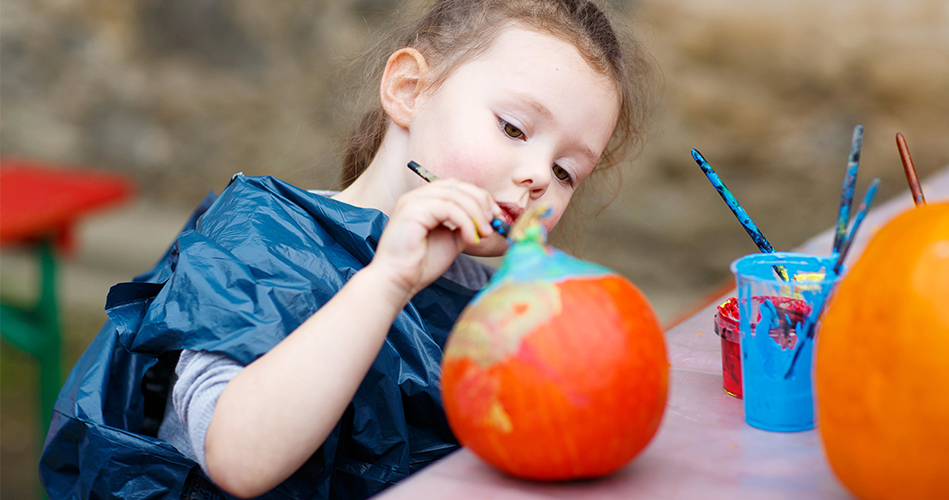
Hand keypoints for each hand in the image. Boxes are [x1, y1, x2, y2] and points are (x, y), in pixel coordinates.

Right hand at [369, 179, 496, 302]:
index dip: (479, 197)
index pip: (456, 187)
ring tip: (483, 234)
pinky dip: (465, 222)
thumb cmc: (420, 264)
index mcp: (424, 200)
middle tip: (491, 224)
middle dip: (480, 203)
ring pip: (454, 195)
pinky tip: (470, 239)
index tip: (495, 216)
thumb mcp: (452, 240)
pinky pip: (447, 207)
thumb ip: (466, 226)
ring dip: (475, 214)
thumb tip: (487, 221)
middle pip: (457, 186)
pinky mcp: (412, 210)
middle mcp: (416, 196)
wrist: (398, 281)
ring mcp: (412, 201)